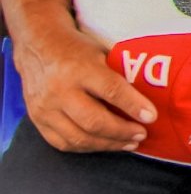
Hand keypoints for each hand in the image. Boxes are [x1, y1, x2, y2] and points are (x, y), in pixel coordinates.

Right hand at [18, 28, 155, 152]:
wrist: (37, 46)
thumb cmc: (76, 49)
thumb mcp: (101, 51)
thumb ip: (119, 74)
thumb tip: (145, 100)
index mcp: (79, 68)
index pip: (111, 90)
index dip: (133, 105)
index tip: (151, 116)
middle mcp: (59, 90)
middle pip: (94, 121)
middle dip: (122, 132)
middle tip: (141, 134)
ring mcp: (45, 108)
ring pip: (79, 137)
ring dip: (108, 144)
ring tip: (129, 143)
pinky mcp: (37, 120)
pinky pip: (63, 143)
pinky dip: (88, 147)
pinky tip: (104, 144)